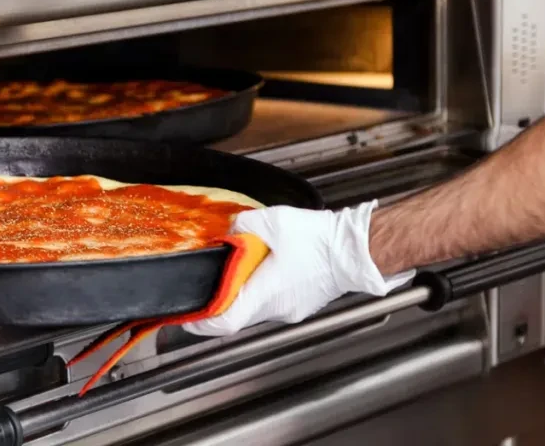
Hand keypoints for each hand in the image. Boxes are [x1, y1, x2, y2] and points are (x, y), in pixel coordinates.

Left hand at [182, 200, 415, 335]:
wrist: (356, 249)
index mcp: (264, 293)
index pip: (223, 323)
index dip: (201, 323)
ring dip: (244, 293)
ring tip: (240, 270)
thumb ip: (242, 225)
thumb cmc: (319, 240)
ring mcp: (291, 310)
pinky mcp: (302, 304)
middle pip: (237, 315)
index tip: (188, 317)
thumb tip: (231, 232)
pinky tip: (267, 269)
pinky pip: (274, 302)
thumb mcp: (272, 221)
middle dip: (221, 301)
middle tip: (210, 284)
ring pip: (256, 308)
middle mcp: (276, 309)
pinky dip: (263, 290)